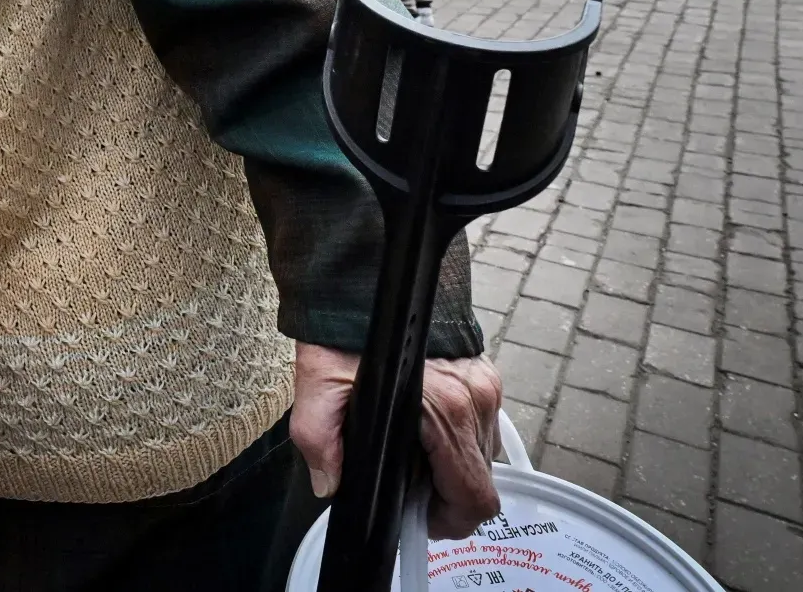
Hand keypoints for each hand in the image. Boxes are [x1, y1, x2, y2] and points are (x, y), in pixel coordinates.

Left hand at [290, 347, 503, 540]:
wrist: (364, 281)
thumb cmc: (345, 332)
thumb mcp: (318, 388)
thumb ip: (321, 443)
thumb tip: (331, 486)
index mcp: (446, 411)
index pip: (475, 496)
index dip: (447, 521)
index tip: (417, 516)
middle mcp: (475, 399)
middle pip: (481, 481)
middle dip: (446, 496)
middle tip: (407, 486)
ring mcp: (485, 385)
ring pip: (483, 455)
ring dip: (454, 467)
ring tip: (413, 454)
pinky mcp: (485, 374)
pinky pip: (482, 426)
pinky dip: (458, 439)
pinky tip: (425, 429)